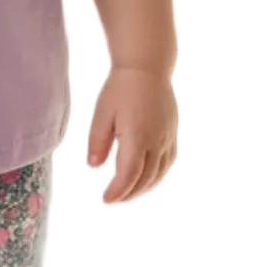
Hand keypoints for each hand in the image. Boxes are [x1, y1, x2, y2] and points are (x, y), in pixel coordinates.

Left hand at [87, 66, 177, 202]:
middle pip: (145, 178)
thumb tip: (94, 166)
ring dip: (143, 188)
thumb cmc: (121, 88)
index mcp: (137, 136)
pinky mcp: (172, 133)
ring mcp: (167, 138)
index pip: (128, 174)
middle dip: (128, 193)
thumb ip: (97, 141)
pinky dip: (157, 176)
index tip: (106, 200)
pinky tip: (146, 178)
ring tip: (127, 194)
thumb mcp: (102, 113)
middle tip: (113, 199)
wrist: (147, 67)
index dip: (118, 191)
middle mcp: (156, 140)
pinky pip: (168, 162)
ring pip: (159, 173)